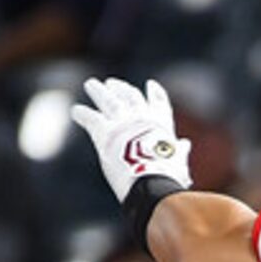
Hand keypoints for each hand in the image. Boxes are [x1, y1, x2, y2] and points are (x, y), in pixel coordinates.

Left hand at [70, 76, 191, 203]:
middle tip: (112, 82)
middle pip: (129, 96)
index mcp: (161, 125)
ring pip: (108, 100)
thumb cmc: (168, 176)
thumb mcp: (178, 161)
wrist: (150, 179)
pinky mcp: (104, 131)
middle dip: (121, 88)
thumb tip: (185, 144)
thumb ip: (179, 151)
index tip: (151, 84)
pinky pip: (90, 118)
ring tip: (91, 84)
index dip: (155, 94)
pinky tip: (75, 111)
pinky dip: (82, 114)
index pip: (159, 103)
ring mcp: (122, 122)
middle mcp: (141, 117)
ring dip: (98, 91)